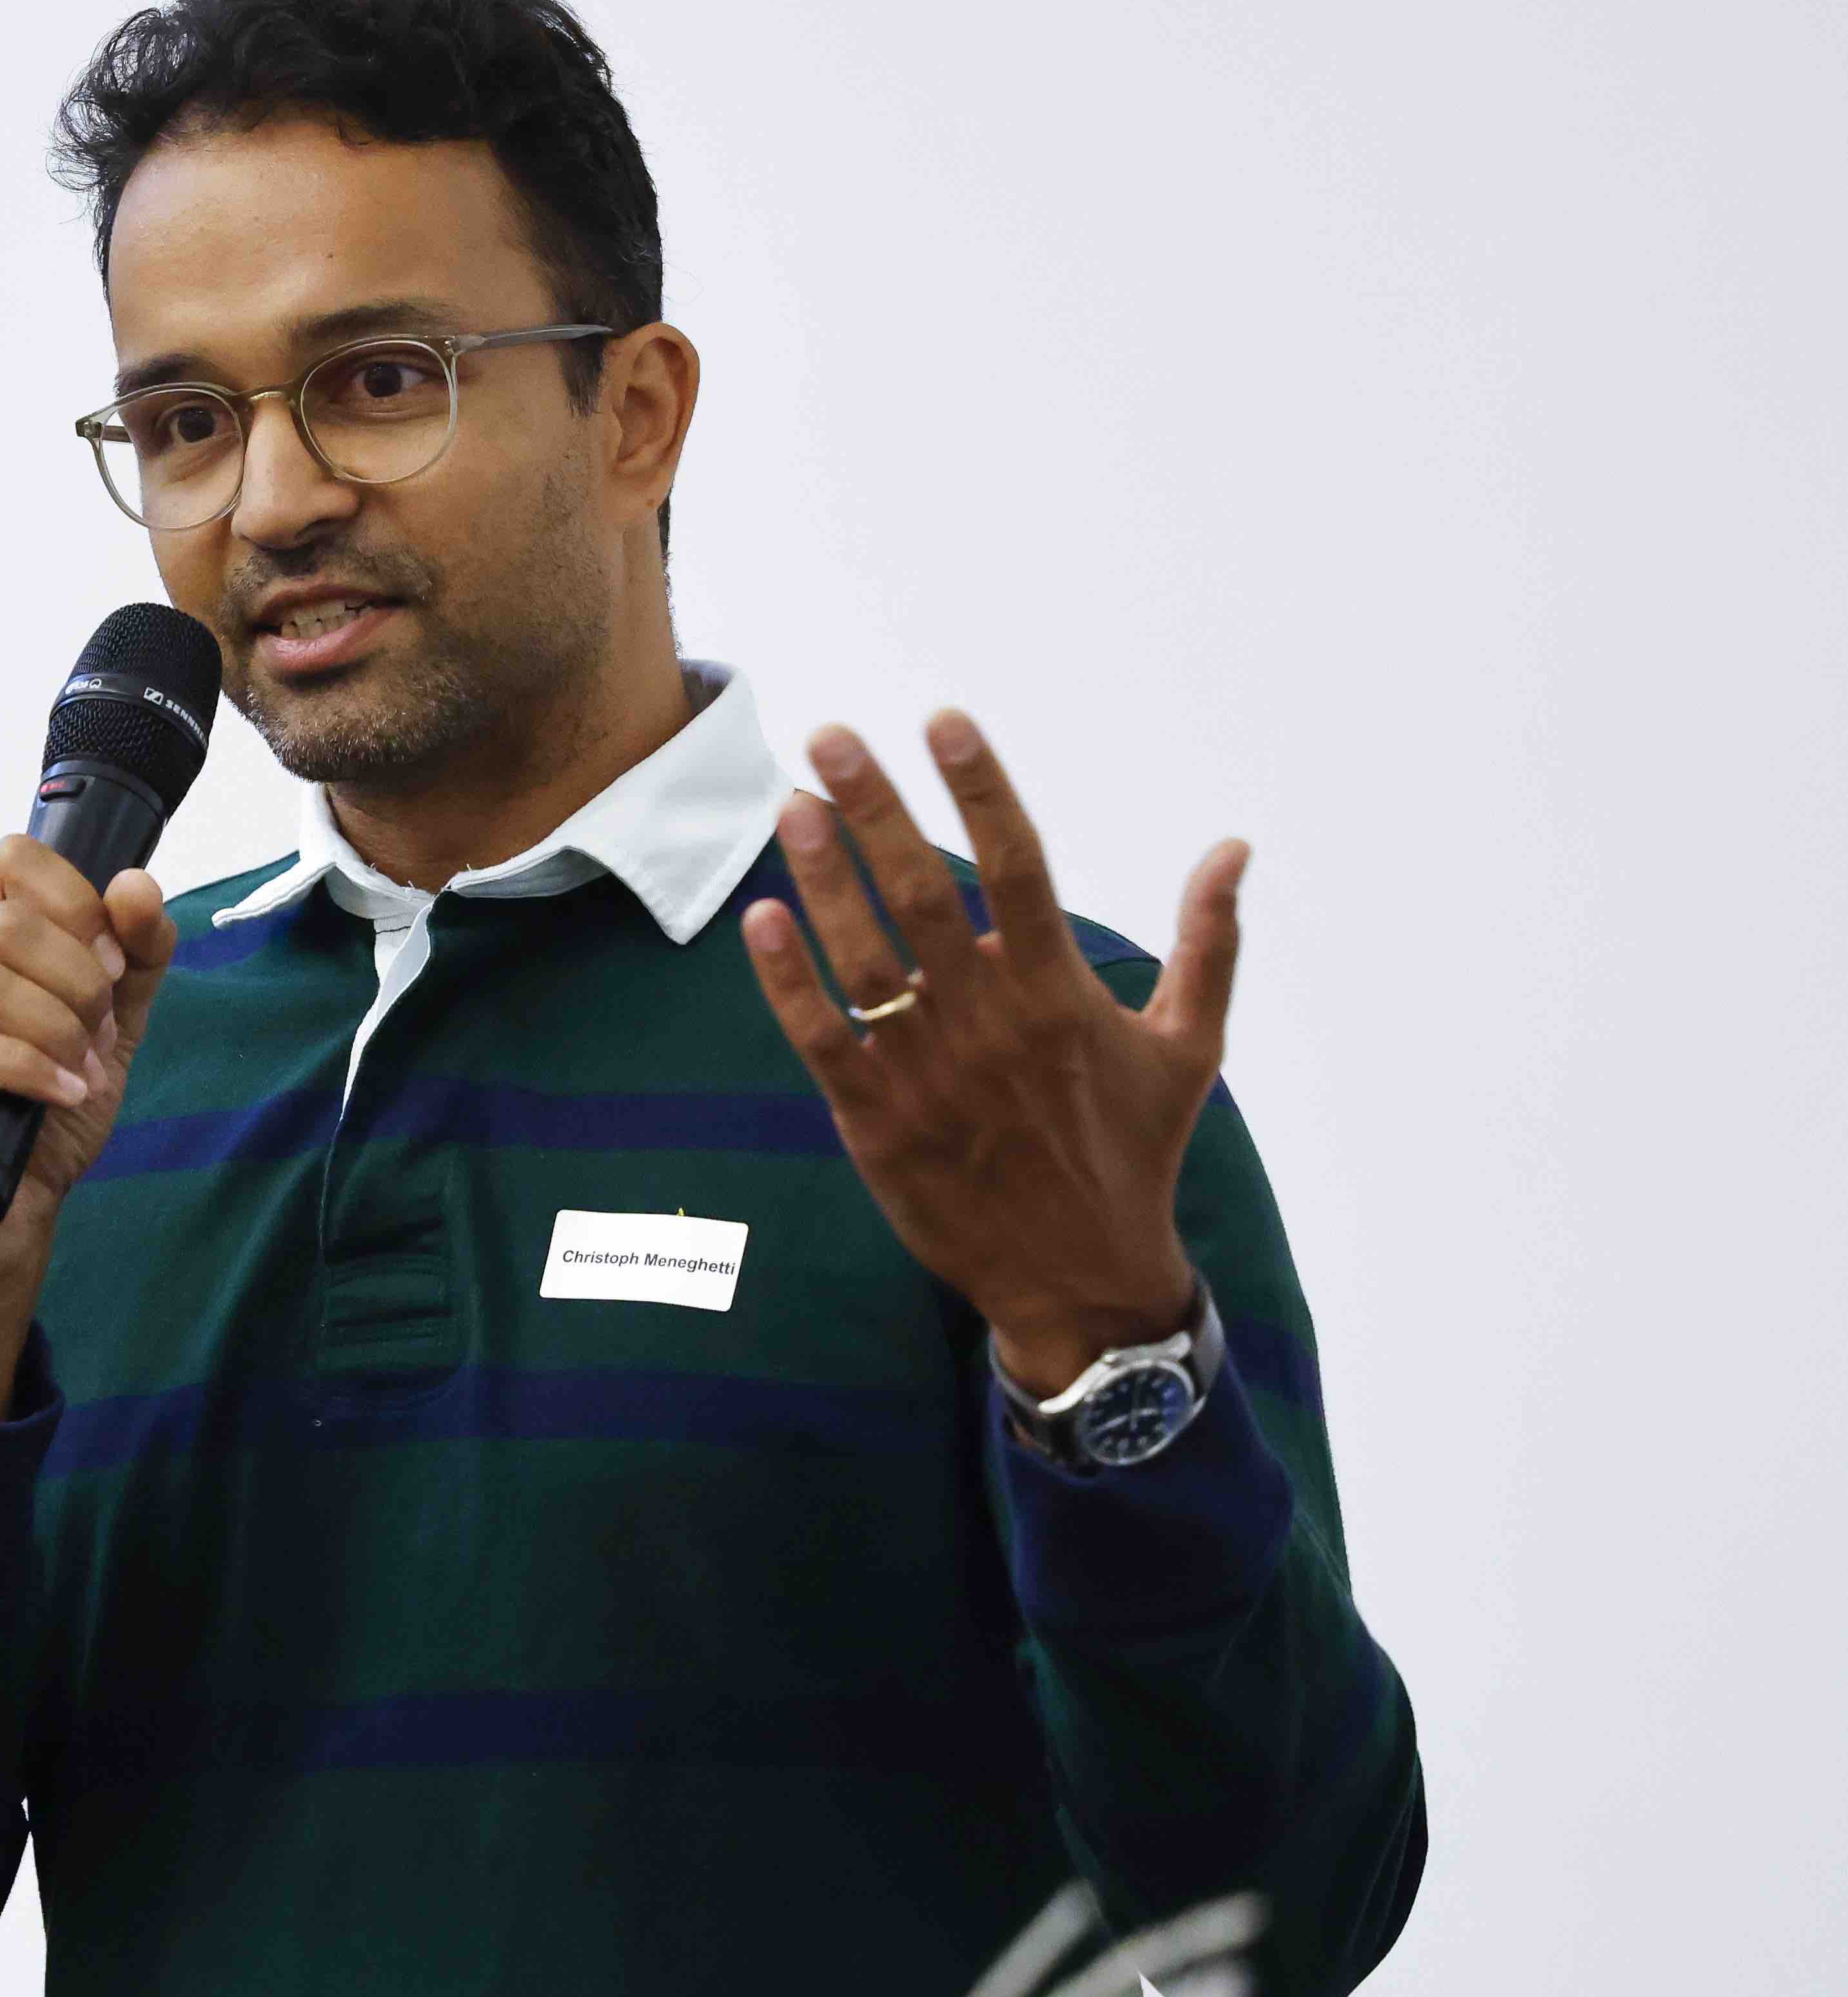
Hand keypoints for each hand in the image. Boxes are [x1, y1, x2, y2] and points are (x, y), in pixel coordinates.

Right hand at [0, 837, 174, 1413]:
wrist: (3, 1220)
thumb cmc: (40, 1118)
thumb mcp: (107, 1024)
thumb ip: (133, 953)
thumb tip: (134, 883)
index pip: (14, 862)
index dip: (81, 911)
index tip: (111, 975)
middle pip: (3, 925)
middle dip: (76, 985)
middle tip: (98, 1039)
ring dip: (54, 1031)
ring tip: (79, 1075)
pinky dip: (24, 1069)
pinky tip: (56, 1095)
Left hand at [738, 713, 1239, 1393]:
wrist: (1081, 1276)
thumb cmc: (1135, 1150)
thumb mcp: (1191, 1045)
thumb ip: (1209, 941)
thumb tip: (1235, 847)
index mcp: (1063, 992)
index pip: (1021, 863)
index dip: (980, 787)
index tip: (943, 721)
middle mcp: (993, 1022)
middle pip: (927, 892)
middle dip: (876, 809)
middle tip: (831, 735)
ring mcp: (931, 1073)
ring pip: (865, 957)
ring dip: (823, 879)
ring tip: (789, 804)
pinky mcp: (877, 1124)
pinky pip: (823, 1040)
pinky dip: (788, 982)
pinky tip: (760, 918)